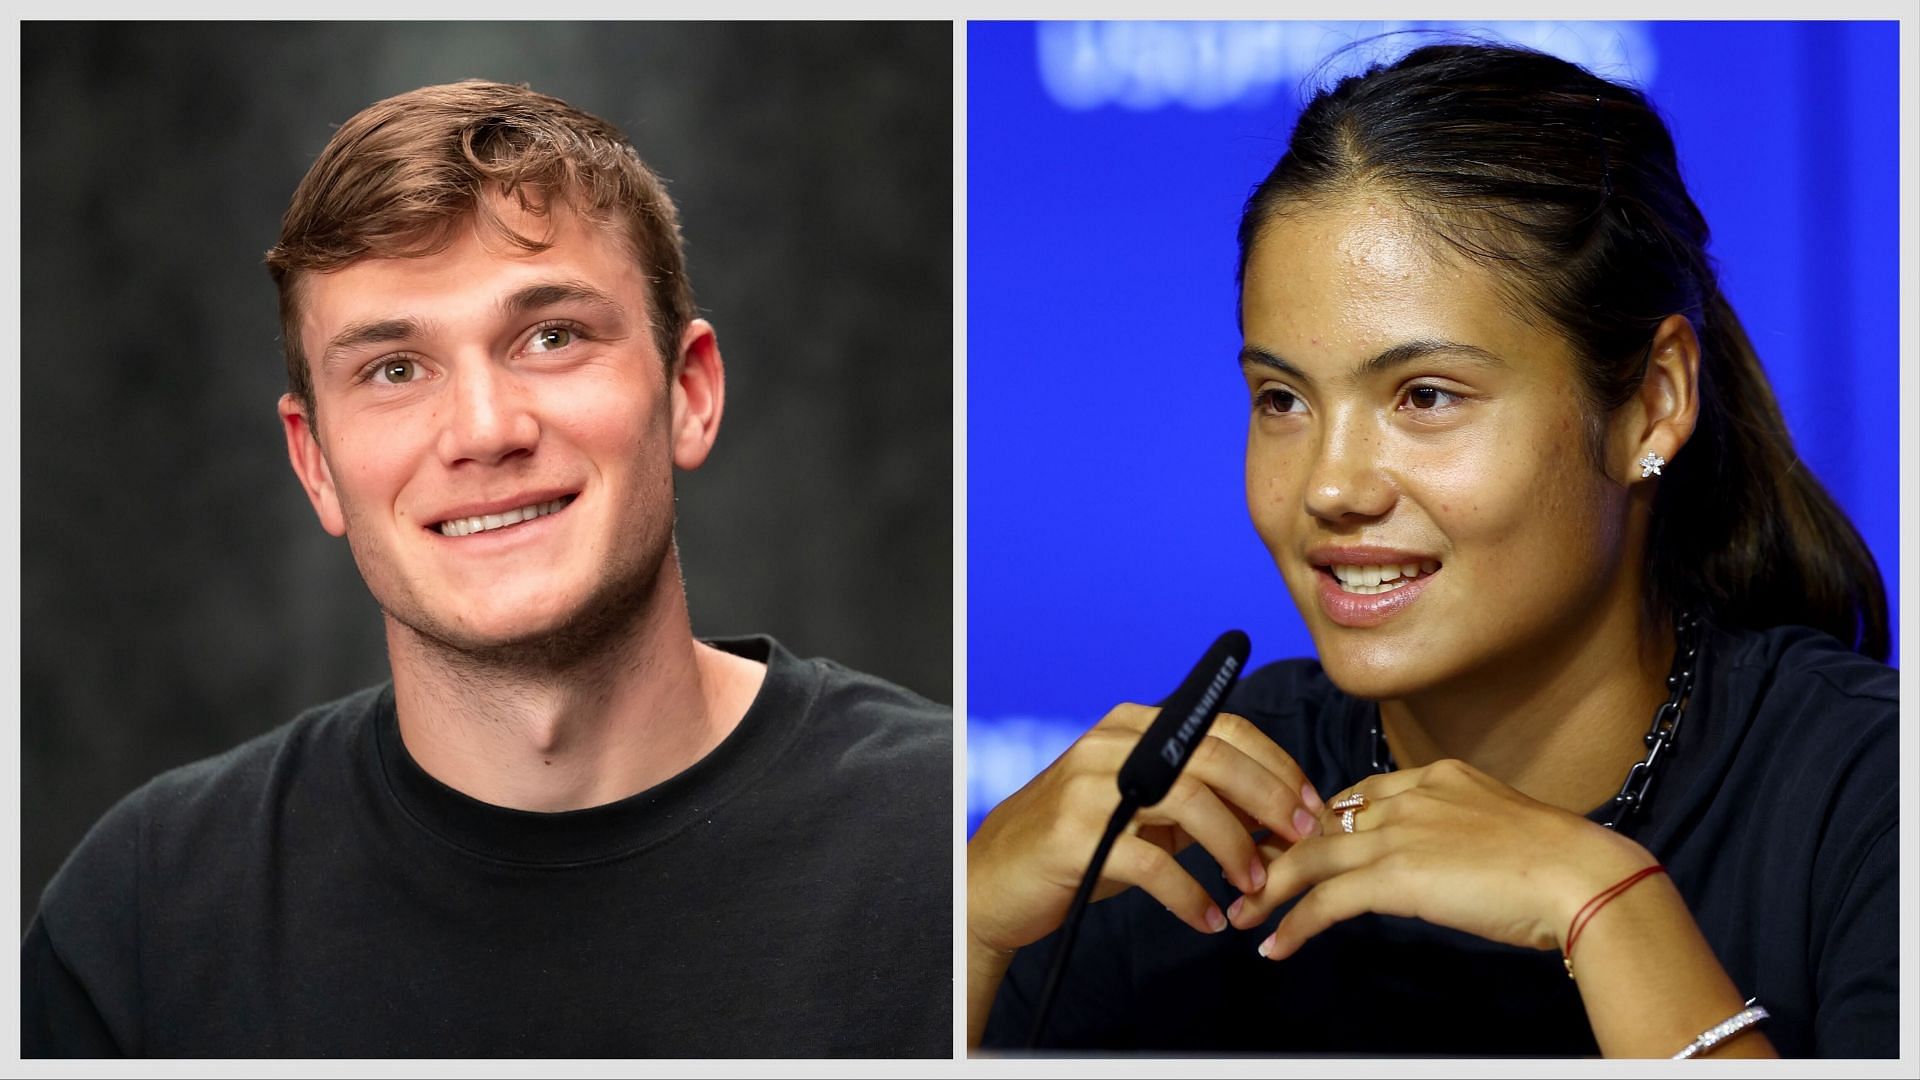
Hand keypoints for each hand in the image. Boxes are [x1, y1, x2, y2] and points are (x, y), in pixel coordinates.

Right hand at [969, 704, 1323, 956]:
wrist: (993, 880)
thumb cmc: (1077, 845)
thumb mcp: (1140, 810)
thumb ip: (1197, 802)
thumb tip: (1276, 818)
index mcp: (1130, 728)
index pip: (1221, 728)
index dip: (1274, 764)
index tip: (1308, 803)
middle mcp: (1110, 747)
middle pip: (1213, 759)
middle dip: (1269, 799)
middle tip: (1300, 839)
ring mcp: (1090, 789)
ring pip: (1190, 802)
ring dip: (1234, 847)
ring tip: (1252, 884)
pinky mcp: (1077, 837)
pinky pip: (1153, 863)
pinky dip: (1189, 895)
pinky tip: (1207, 918)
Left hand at [1226, 758, 1655, 960]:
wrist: (1581, 875)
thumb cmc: (1562, 863)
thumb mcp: (1502, 827)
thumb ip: (1462, 832)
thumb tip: (1450, 860)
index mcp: (1437, 777)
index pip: (1360, 794)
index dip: (1324, 821)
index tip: (1302, 842)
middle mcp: (1408, 796)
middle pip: (1322, 822)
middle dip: (1281, 851)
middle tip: (1250, 873)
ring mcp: (1398, 834)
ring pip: (1310, 858)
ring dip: (1271, 888)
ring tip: (1245, 912)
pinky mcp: (1394, 876)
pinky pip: (1325, 900)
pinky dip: (1294, 922)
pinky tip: (1277, 945)